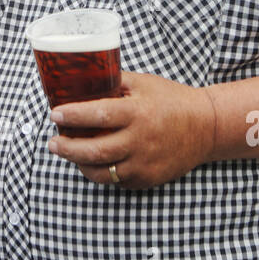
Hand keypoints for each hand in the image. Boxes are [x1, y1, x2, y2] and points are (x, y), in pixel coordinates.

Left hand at [49, 71, 215, 188]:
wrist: (206, 127)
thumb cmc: (171, 100)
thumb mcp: (144, 83)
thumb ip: (114, 82)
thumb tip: (81, 79)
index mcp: (138, 113)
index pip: (98, 115)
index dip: (72, 116)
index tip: (55, 114)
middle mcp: (140, 141)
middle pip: (93, 150)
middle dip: (66, 147)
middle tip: (52, 142)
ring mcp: (144, 164)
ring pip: (101, 172)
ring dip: (78, 163)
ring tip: (68, 153)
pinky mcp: (147, 179)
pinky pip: (115, 180)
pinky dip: (99, 171)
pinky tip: (91, 162)